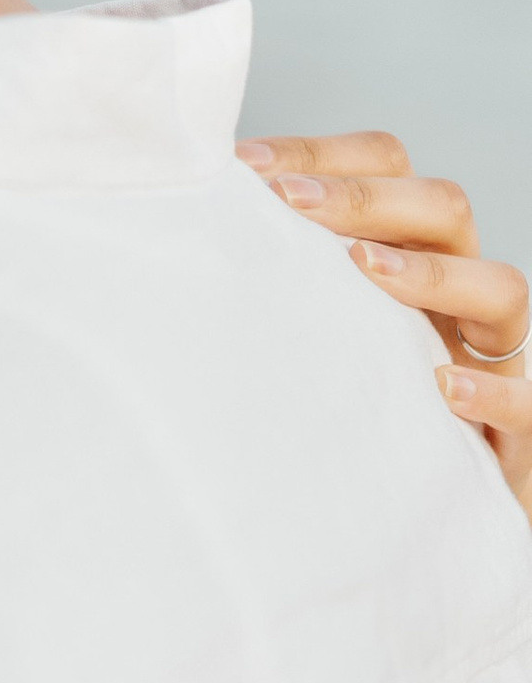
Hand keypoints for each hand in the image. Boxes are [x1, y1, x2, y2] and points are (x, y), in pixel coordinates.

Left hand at [242, 132, 531, 502]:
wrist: (408, 526)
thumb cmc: (344, 414)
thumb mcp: (304, 338)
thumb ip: (269, 283)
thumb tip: (185, 230)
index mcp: (405, 256)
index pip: (388, 170)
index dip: (324, 157)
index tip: (245, 168)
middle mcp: (454, 298)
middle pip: (443, 211)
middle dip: (366, 196)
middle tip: (291, 201)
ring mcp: (491, 362)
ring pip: (501, 290)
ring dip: (433, 273)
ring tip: (365, 268)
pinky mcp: (513, 440)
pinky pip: (527, 404)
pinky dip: (493, 391)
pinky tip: (443, 385)